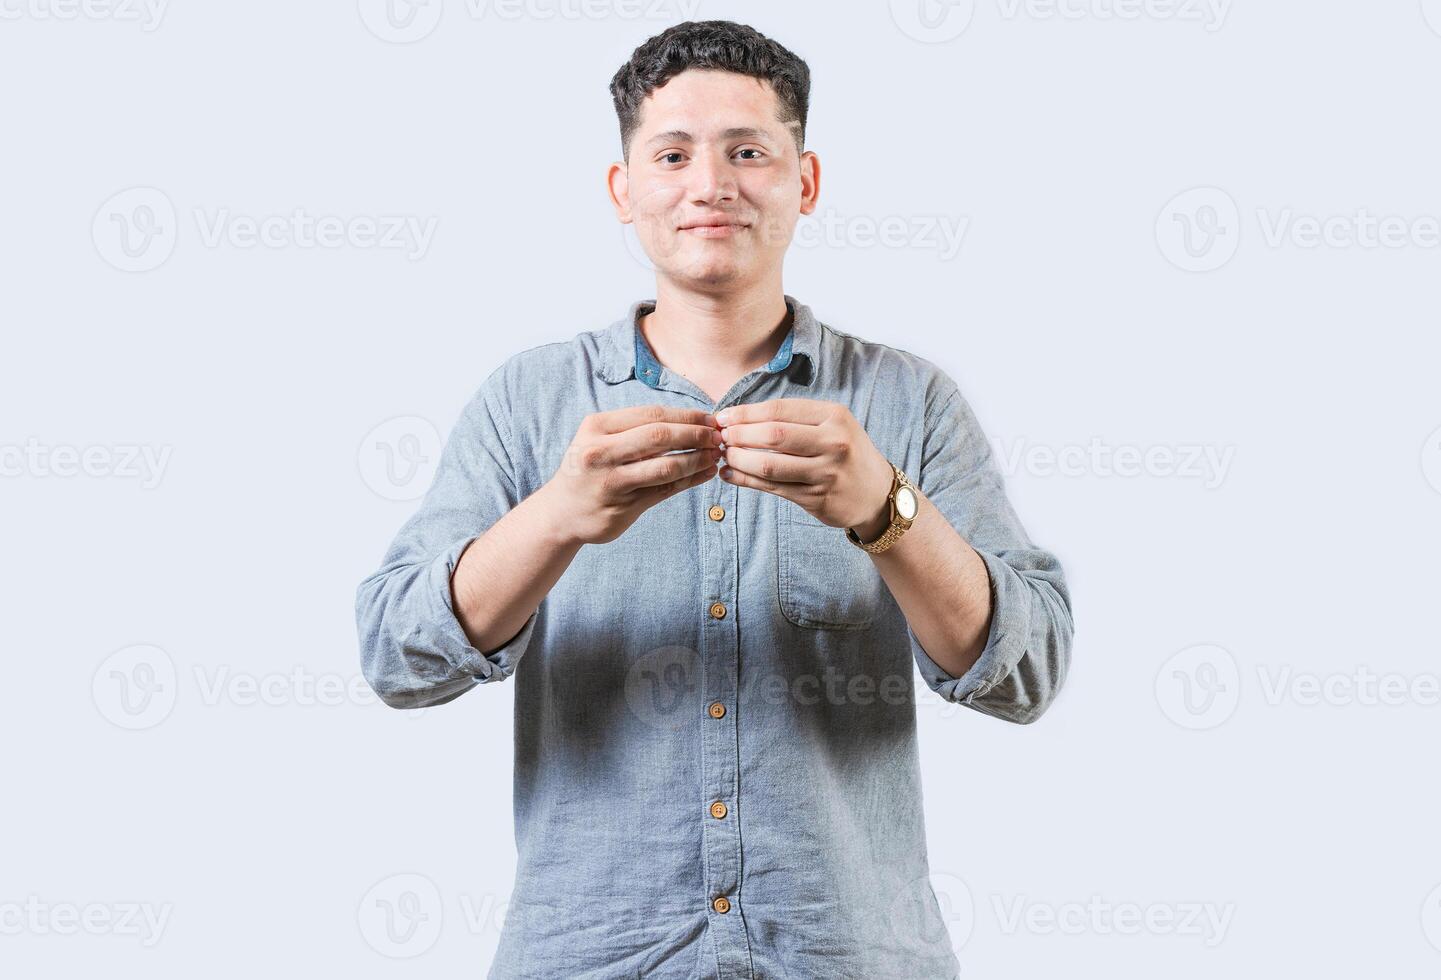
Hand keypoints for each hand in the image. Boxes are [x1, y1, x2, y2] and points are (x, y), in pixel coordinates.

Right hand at [539, 405, 721, 545]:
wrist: (560, 513)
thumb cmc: (588, 469)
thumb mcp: (600, 439)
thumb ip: (635, 430)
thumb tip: (689, 420)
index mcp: (597, 427)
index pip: (651, 415)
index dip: (686, 415)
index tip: (709, 418)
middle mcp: (601, 452)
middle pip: (659, 437)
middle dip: (696, 435)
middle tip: (718, 436)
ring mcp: (611, 482)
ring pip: (665, 467)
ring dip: (697, 460)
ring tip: (716, 455)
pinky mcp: (623, 507)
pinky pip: (665, 491)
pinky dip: (690, 480)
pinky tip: (706, 474)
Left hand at [713, 398, 894, 532]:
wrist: (877, 492)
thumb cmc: (845, 452)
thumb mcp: (831, 424)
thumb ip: (793, 419)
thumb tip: (739, 417)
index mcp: (834, 416)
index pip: (779, 410)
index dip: (745, 413)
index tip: (722, 417)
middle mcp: (833, 443)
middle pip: (772, 436)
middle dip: (738, 435)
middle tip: (720, 437)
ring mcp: (825, 473)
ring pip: (769, 465)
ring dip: (737, 460)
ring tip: (722, 456)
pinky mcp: (817, 499)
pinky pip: (772, 488)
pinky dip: (745, 481)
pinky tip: (730, 475)